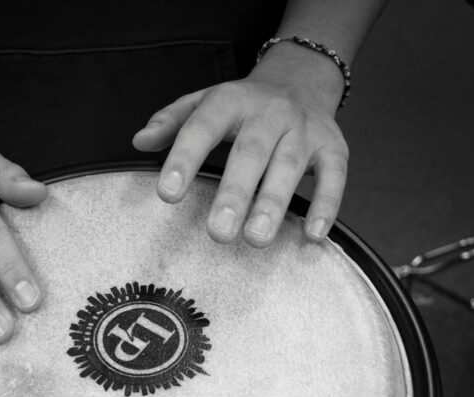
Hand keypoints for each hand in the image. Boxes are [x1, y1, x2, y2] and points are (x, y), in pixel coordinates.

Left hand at [132, 58, 346, 246]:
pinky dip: (327, 206)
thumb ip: (171, 121)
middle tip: (218, 232)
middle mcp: (271, 112)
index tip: (167, 194)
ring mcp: (305, 129)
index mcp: (231, 100)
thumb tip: (139, 141)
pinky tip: (312, 236)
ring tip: (256, 239)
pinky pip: (334, 176)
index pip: (203, 127)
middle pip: (251, 151)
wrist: (302, 79)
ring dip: (274, 203)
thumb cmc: (243, 105)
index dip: (185, 158)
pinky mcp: (334, 147)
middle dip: (235, 193)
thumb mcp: (204, 102)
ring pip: (290, 165)